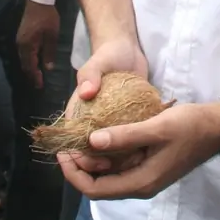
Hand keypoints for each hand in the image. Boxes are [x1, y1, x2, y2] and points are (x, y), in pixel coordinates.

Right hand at [17, 0, 59, 89]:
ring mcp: (20, 40)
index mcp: (27, 46)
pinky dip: (29, 59)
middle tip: (39, 83)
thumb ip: (49, 52)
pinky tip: (36, 60)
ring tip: (38, 74)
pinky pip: (24, 52)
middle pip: (25, 64)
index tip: (40, 86)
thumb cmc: (47, 18)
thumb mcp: (52, 35)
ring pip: (24, 59)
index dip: (35, 77)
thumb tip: (48, 68)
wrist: (38, 0)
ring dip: (30, 67)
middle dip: (31, 74)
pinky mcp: (22, 35)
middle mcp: (20, 45)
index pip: (30, 67)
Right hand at [56, 38, 148, 177]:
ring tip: (138, 163)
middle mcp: (89, 125)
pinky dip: (131, 151)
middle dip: (103, 167)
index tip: (101, 162)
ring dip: (119, 163)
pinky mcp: (123, 124)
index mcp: (77, 116)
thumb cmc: (108, 56)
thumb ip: (89, 75)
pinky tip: (146, 153)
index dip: (83, 159)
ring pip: (108, 154)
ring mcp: (107, 126)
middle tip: (124, 166)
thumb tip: (86, 93)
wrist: (127, 52)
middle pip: (91, 156)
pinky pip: (124, 143)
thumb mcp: (97, 63)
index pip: (73, 146)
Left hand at [58, 100, 219, 200]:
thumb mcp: (156, 127)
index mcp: (141, 182)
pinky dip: (108, 152)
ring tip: (79, 136)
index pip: (95, 190)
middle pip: (100, 184)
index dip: (74, 175)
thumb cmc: (190, 126)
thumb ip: (125, 136)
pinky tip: (102, 132)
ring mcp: (146, 175)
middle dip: (80, 166)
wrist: (218, 126)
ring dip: (92, 159)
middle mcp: (141, 184)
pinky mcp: (150, 164)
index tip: (62, 153)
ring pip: (110, 174)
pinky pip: (122, 164)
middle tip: (67, 142)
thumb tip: (91, 141)